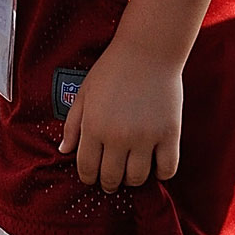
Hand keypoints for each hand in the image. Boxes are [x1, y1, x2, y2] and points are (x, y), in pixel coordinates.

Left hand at [59, 36, 181, 190]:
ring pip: (138, 178)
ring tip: (130, 172)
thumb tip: (64, 151)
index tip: (91, 177)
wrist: (147, 52)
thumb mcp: (84, 94)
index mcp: (94, 127)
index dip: (88, 177)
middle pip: (112, 178)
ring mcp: (146, 138)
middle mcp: (118, 137)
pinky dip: (161, 174)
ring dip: (132, 180)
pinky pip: (167, 169)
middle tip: (110, 180)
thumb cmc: (112, 70)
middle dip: (108, 183)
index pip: (87, 169)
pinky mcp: (170, 135)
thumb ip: (72, 125)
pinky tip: (155, 165)